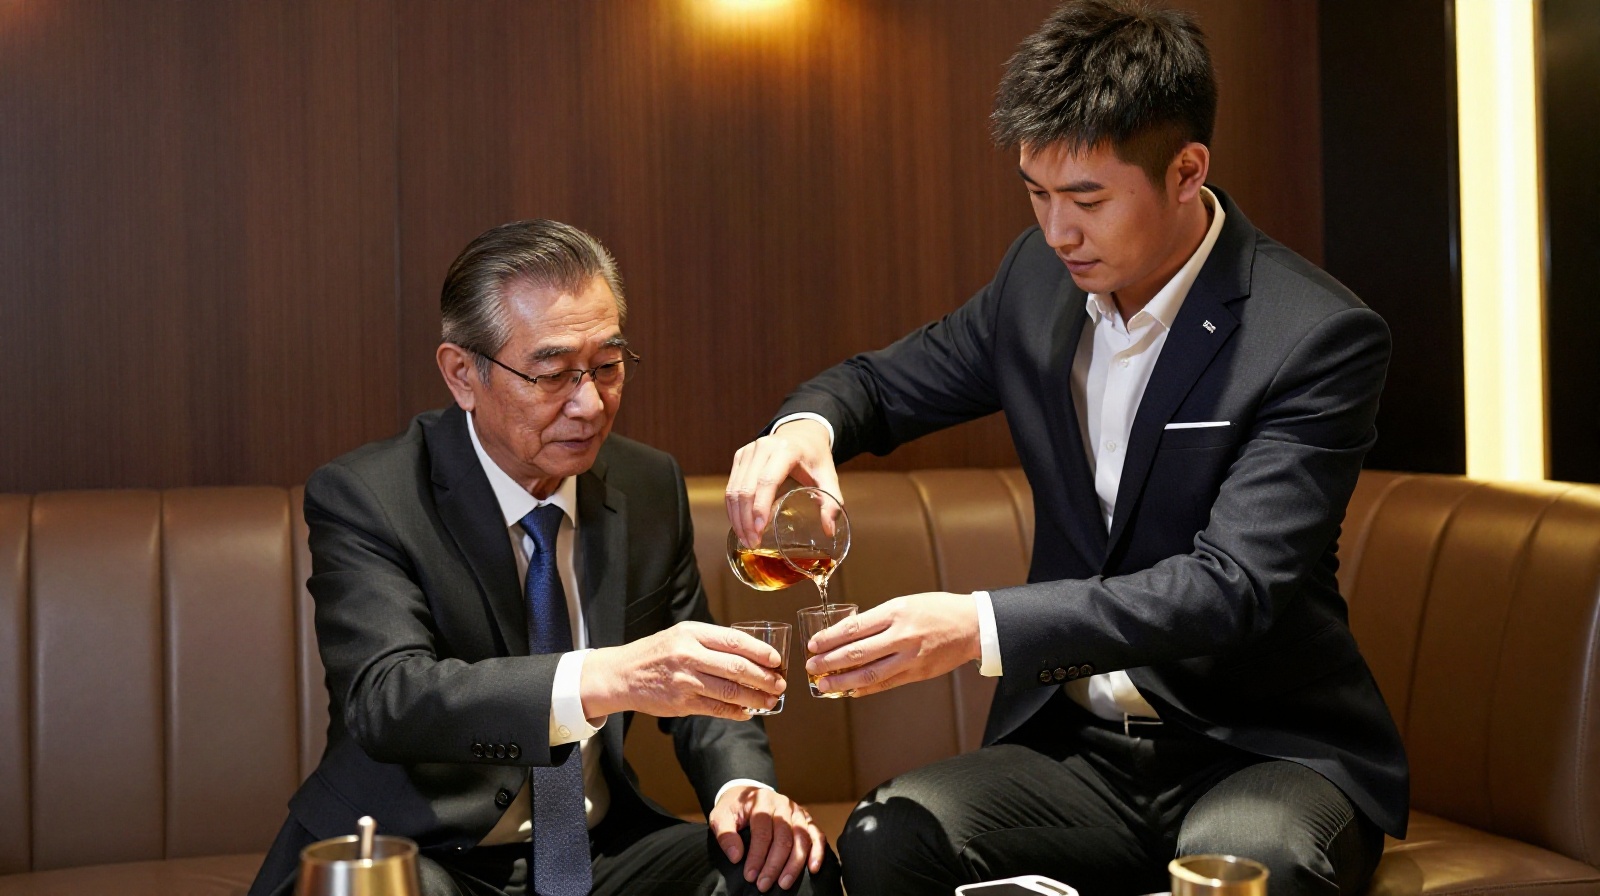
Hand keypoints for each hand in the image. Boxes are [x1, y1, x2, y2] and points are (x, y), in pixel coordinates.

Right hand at [580, 622, 785, 719]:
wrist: (622, 674)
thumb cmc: (657, 652)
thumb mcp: (682, 635)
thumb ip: (712, 642)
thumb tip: (752, 654)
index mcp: (692, 632)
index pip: (735, 641)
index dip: (760, 652)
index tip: (777, 660)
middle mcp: (689, 655)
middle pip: (737, 668)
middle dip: (764, 678)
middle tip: (780, 684)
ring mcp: (685, 680)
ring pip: (730, 692)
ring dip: (755, 698)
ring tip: (770, 701)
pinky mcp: (681, 703)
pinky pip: (716, 710)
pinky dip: (736, 713)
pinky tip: (747, 713)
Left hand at [710, 785, 826, 892]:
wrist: (748, 793)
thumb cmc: (734, 809)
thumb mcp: (720, 816)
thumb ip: (725, 834)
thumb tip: (736, 857)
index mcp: (761, 801)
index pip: (763, 832)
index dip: (757, 856)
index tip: (750, 876)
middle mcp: (783, 804)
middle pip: (784, 838)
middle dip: (774, 865)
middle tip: (764, 885)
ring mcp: (797, 811)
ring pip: (802, 838)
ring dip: (794, 864)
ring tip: (784, 884)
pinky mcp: (806, 819)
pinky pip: (817, 835)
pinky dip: (818, 852)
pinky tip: (813, 869)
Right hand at [726, 419, 840, 548]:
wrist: (802, 433)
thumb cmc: (815, 457)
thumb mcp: (829, 476)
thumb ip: (832, 502)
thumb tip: (829, 530)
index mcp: (786, 450)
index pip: (767, 480)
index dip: (761, 506)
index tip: (759, 530)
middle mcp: (763, 448)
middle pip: (746, 488)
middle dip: (746, 519)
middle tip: (752, 543)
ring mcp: (748, 451)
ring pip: (734, 489)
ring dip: (737, 517)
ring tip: (746, 539)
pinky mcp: (740, 456)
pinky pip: (731, 486)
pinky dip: (732, 508)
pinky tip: (740, 525)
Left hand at [804, 592, 981, 696]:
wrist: (972, 625)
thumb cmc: (937, 609)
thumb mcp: (905, 603)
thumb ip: (878, 618)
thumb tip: (848, 633)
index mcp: (896, 612)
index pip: (854, 628)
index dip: (829, 638)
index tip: (813, 644)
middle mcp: (902, 636)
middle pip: (857, 652)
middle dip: (829, 661)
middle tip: (811, 666)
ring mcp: (910, 658)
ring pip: (869, 674)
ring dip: (842, 681)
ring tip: (824, 684)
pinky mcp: (917, 673)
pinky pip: (886, 684)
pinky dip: (865, 689)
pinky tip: (850, 691)